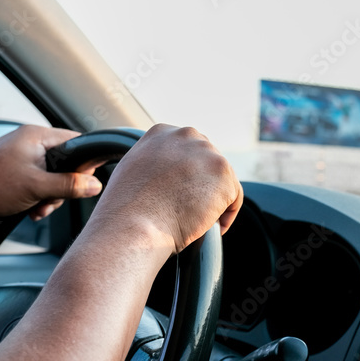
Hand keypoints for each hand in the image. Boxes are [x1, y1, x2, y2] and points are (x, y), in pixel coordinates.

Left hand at [0, 125, 103, 223]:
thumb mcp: (38, 188)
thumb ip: (70, 185)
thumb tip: (96, 185)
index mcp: (35, 135)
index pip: (76, 141)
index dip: (84, 164)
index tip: (82, 183)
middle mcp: (27, 140)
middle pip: (65, 162)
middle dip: (62, 187)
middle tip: (50, 202)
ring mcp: (18, 154)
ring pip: (50, 175)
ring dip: (49, 196)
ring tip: (36, 209)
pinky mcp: (10, 169)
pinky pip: (35, 180)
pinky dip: (36, 196)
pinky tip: (28, 209)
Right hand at [89, 123, 243, 252]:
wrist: (133, 225)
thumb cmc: (125, 209)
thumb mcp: (132, 170)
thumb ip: (153, 161)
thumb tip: (166, 173)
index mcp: (163, 132)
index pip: (187, 150)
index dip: (187, 175)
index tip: (182, 194)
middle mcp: (187, 135)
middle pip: (207, 162)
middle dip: (204, 185)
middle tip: (193, 210)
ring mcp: (208, 154)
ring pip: (222, 180)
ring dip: (215, 200)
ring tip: (200, 220)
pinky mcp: (225, 176)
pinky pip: (234, 198)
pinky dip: (226, 215)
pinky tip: (213, 228)